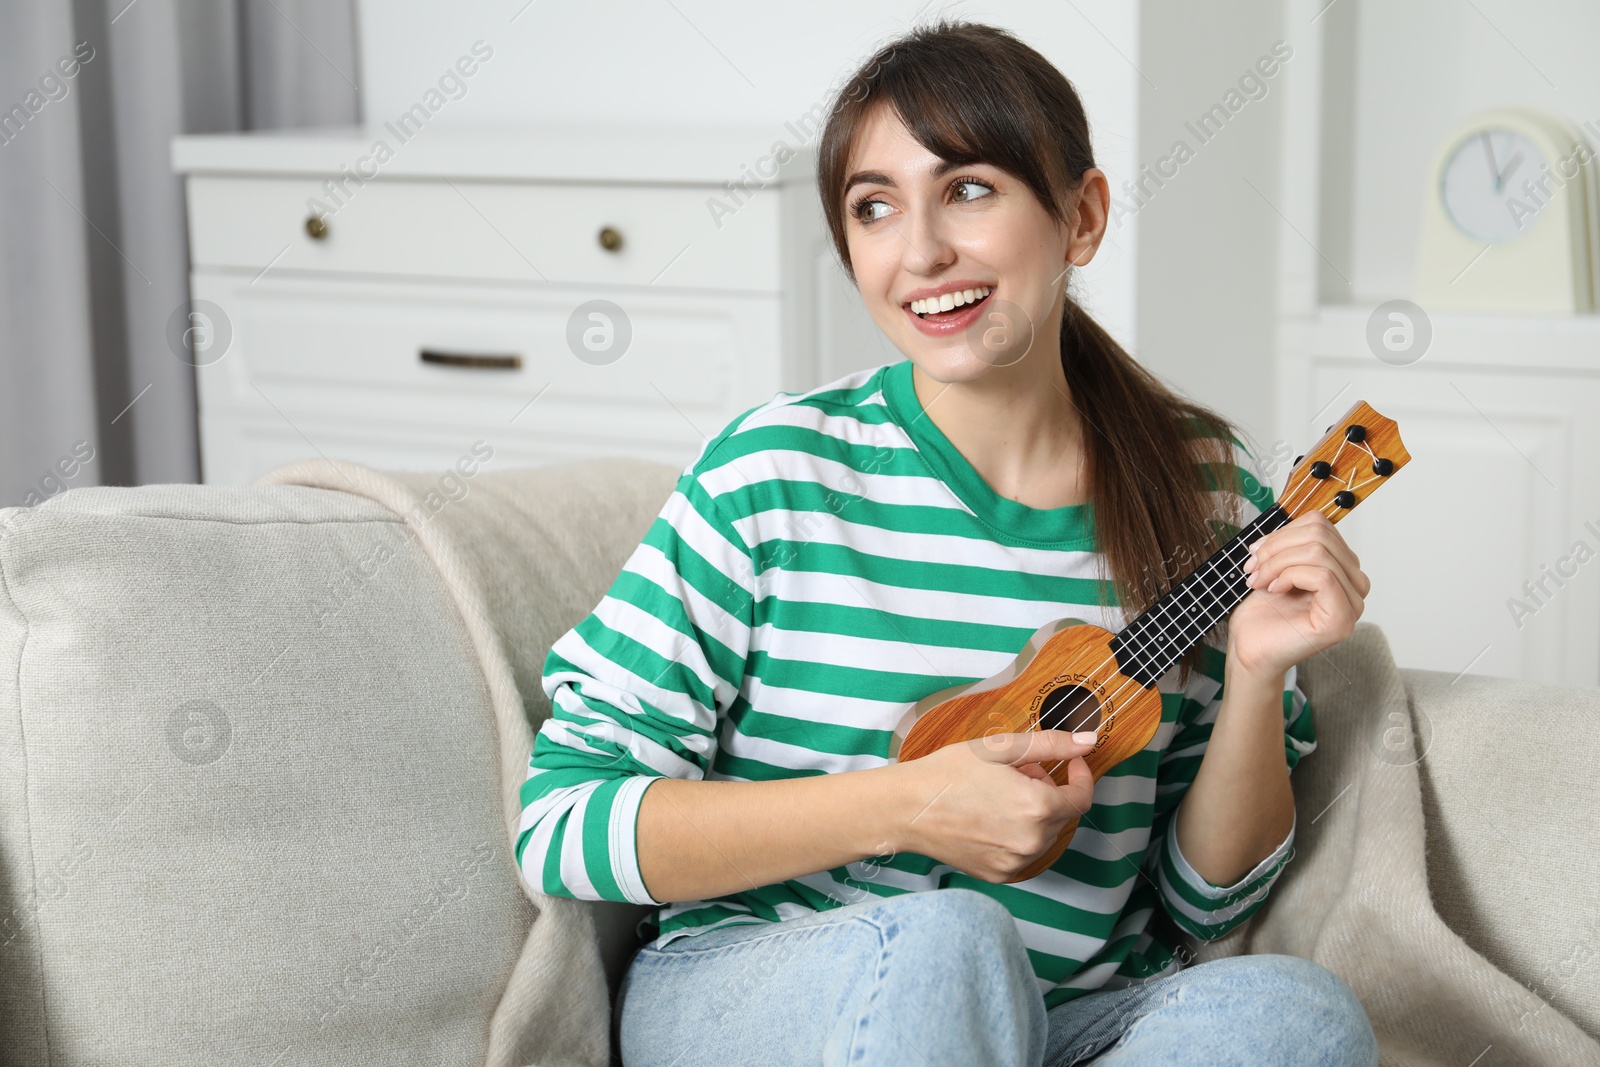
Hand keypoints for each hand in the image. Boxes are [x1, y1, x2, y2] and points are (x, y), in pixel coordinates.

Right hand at [886, 729, 1097, 882]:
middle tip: (1017, 773)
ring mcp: (1015, 863)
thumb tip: (1090, 741)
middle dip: (1049, 791)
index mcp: (1036, 807)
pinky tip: (989, 819)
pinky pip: (1022, 853)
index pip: (1081, 798)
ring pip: (1043, 835)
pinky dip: (1016, 835)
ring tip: (999, 795)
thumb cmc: (949, 773)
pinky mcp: (999, 875)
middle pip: (1060, 815)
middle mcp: (1031, 841)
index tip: (1071, 763)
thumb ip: (1050, 744)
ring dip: (1034, 814)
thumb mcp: (1000, 749)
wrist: (907, 809)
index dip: (1081, 777)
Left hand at [1232, 510, 1369, 681]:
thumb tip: (1289, 519)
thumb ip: (1291, 542)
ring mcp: (1353, 605)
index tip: (1256, 552)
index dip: (1283, 532)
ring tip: (1260, 580)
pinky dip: (1290, 575)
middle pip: (1321, 535)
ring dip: (1278, 562)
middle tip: (1254, 567)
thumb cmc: (1262, 612)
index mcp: (1342, 569)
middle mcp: (1355, 586)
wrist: (1250, 649)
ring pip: (1319, 553)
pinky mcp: (1341, 620)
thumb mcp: (1276, 565)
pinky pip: (1322, 576)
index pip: (1321, 526)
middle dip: (1277, 546)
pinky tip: (1275, 589)